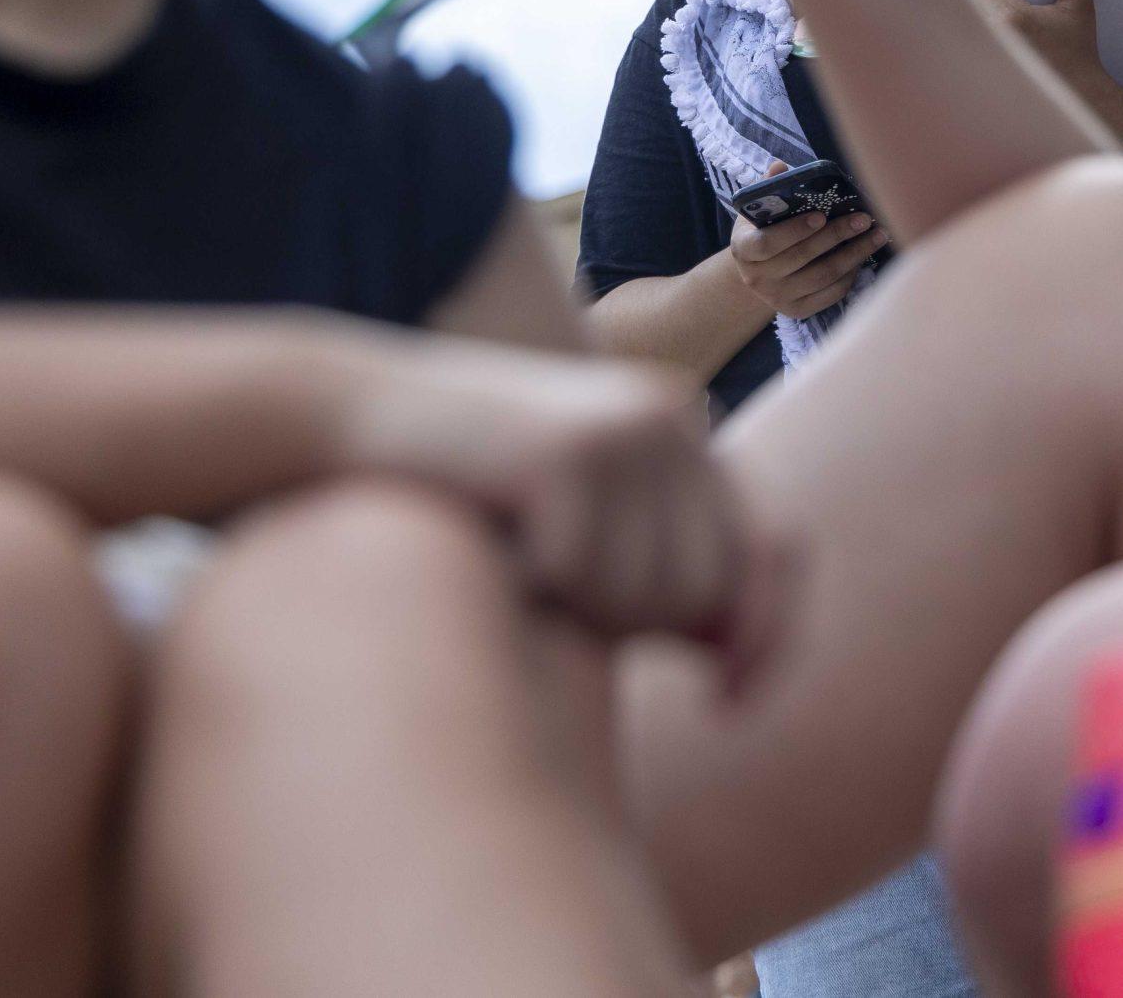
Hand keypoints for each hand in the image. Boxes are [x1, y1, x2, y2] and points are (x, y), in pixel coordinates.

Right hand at [338, 338, 785, 683]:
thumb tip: (729, 642)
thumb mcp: (575, 527)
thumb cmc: (458, 488)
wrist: (343, 415)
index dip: (769, 635)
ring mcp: (623, 427)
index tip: (729, 707)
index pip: (779, 546)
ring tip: (516, 559)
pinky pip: (577, 580)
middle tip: (554, 598)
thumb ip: (654, 566)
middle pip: (708, 587)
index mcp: (684, 427)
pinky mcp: (569, 449)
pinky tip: (488, 545)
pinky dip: (528, 586)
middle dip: (641, 630)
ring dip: (577, 611)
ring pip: (645, 595)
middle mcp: (670, 415)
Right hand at [729, 164, 889, 319]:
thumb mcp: (757, 211)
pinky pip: (831, 293)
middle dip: (838, 235)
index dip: (795, 230)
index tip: (821, 215)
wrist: (757, 273)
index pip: (768, 243)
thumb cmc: (762, 232)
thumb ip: (768, 189)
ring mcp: (777, 298)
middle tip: (864, 218)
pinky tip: (864, 257)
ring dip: (855, 254)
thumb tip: (780, 167)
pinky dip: (851, 275)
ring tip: (877, 235)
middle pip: (803, 257)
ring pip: (824, 275)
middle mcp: (757, 278)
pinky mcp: (797, 311)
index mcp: (743, 249)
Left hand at [966, 0, 1106, 92]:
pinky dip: (977, 38)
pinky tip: (997, 45)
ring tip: (1005, 25)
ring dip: (980, 15)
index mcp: (1011, 16)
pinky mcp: (978, 69)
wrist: (1076, 94)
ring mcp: (981, 55)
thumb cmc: (1078, 52)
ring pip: (965, 16)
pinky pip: (966, 40)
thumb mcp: (1079, 7)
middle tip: (1010, 5)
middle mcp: (990, 35)